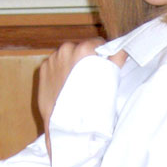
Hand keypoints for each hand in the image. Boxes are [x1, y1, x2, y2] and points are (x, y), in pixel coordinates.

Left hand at [37, 41, 127, 156]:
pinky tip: (64, 85)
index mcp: (82, 50)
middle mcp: (65, 49)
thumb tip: (123, 49)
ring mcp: (52, 59)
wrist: (63, 123)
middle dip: (85, 59)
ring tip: (76, 82)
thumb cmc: (88, 105)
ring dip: (72, 64)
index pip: (97, 43)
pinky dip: (59, 71)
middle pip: (80, 48)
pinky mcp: (43, 68)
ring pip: (67, 55)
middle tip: (89, 77)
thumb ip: (116, 61)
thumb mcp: (107, 83)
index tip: (102, 65)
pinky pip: (55, 64)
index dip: (101, 54)